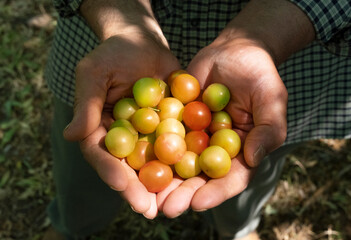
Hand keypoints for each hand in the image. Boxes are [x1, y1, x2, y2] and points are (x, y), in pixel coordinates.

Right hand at [64, 33, 179, 218]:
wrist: (142, 41)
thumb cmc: (113, 54)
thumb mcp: (94, 74)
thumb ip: (87, 104)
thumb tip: (73, 135)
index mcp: (102, 130)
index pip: (103, 155)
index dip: (109, 170)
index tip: (120, 184)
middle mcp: (126, 138)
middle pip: (130, 168)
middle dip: (138, 189)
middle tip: (149, 209)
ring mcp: (150, 134)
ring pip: (156, 163)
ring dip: (164, 185)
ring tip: (173, 204)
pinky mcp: (172, 126)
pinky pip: (180, 145)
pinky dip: (187, 160)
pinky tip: (197, 177)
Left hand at [156, 0, 314, 216]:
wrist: (234, 50)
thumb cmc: (259, 74)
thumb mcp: (272, 99)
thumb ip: (268, 129)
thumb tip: (253, 158)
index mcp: (241, 151)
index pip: (231, 178)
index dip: (216, 192)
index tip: (199, 203)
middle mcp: (216, 149)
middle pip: (201, 177)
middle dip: (184, 193)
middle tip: (167, 208)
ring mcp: (195, 136)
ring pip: (179, 162)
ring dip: (165, 179)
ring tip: (149, 194)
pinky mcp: (177, 120)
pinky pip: (164, 135)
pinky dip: (151, 148)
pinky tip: (136, 161)